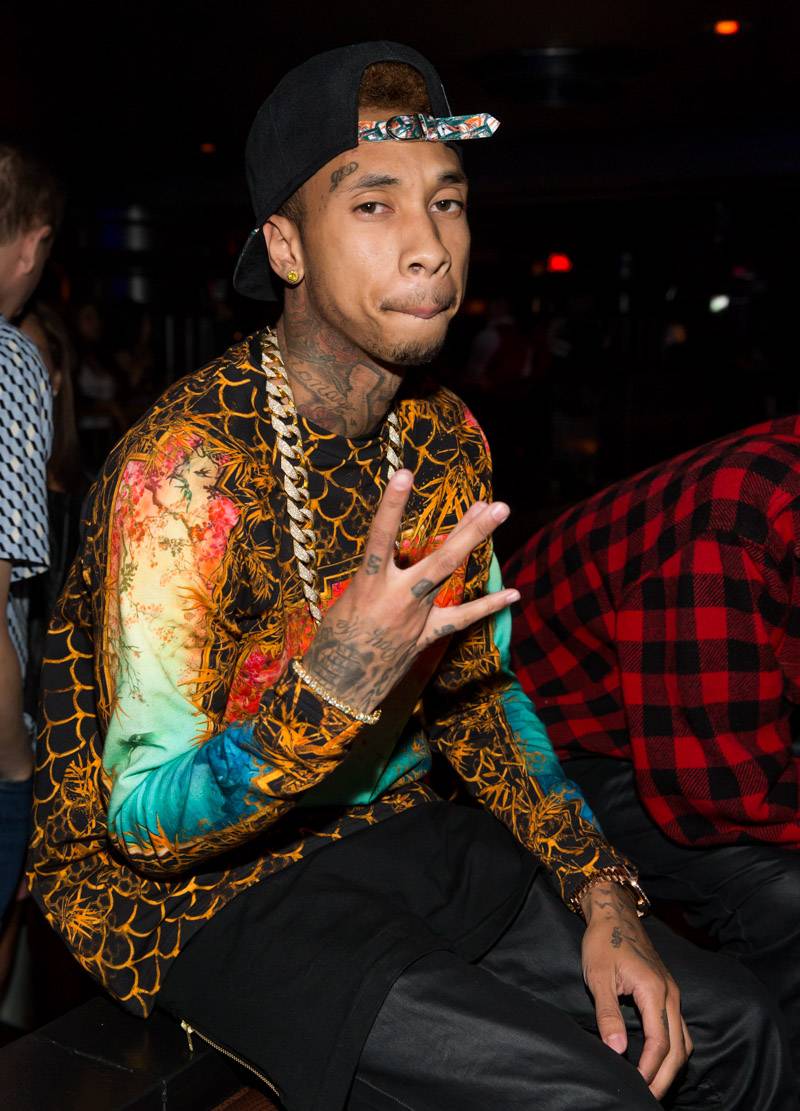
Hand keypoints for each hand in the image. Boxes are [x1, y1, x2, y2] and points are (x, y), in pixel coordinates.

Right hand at [301, 469, 517, 713]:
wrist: (336, 683)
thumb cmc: (335, 635)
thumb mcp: (349, 596)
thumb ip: (377, 573)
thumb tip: (400, 549)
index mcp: (369, 583)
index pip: (381, 536)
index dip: (392, 505)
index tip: (404, 473)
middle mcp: (397, 596)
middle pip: (439, 557)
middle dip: (468, 530)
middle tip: (493, 504)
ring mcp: (416, 616)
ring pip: (451, 575)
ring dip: (475, 544)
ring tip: (497, 514)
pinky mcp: (424, 636)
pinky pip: (460, 619)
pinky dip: (487, 606)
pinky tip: (512, 592)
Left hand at [581, 882, 692, 1100]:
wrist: (614, 913)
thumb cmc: (603, 942)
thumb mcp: (598, 977)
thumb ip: (608, 1014)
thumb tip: (617, 1049)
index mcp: (654, 991)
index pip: (660, 1043)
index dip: (650, 1070)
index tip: (637, 1087)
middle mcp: (670, 994)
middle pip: (678, 1047)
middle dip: (665, 1077)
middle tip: (648, 1097)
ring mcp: (672, 992)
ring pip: (684, 1039)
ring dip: (672, 1065)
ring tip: (654, 1084)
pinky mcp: (668, 990)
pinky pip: (679, 1027)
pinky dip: (675, 1048)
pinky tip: (660, 1058)